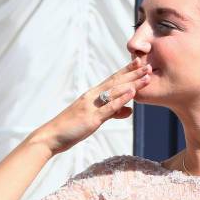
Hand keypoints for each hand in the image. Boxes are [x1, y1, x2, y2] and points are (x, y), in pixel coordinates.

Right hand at [33, 59, 151, 155]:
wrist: (51, 137)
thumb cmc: (71, 127)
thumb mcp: (95, 118)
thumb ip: (112, 113)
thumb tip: (129, 110)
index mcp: (92, 95)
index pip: (113, 80)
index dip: (127, 71)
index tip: (140, 63)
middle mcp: (92, 97)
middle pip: (116, 82)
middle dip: (133, 73)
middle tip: (148, 64)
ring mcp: (92, 106)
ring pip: (115, 92)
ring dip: (132, 83)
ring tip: (146, 76)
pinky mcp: (92, 118)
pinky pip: (109, 107)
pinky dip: (121, 99)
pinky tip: (132, 93)